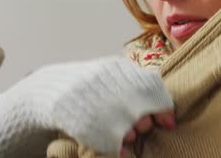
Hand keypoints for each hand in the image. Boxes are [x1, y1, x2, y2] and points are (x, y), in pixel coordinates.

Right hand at [8, 56, 174, 155]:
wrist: (50, 90)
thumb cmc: (89, 85)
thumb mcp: (111, 74)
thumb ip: (137, 85)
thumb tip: (169, 116)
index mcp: (116, 70)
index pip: (152, 89)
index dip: (164, 108)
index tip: (168, 122)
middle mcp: (108, 86)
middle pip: (143, 112)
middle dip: (146, 123)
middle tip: (140, 127)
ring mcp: (97, 106)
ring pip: (130, 130)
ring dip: (132, 135)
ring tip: (124, 133)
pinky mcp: (87, 126)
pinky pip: (113, 145)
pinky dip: (120, 150)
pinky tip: (121, 151)